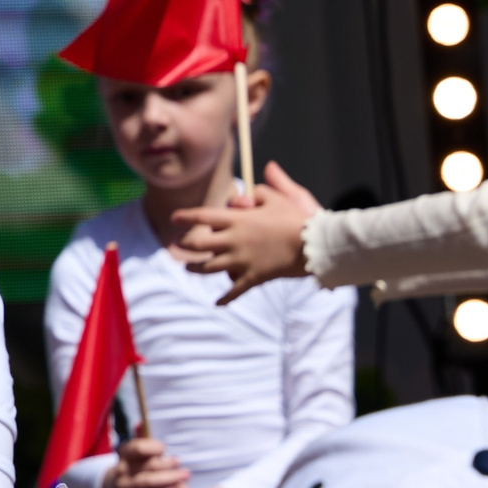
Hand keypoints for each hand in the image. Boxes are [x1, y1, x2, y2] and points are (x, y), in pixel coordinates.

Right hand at [100, 436, 190, 487]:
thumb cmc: (132, 465)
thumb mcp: (133, 453)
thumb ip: (141, 441)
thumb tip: (142, 423)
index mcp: (124, 454)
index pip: (135, 449)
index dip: (150, 447)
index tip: (164, 447)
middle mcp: (122, 469)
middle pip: (146, 467)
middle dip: (165, 465)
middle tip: (180, 462)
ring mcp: (124, 486)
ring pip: (148, 484)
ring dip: (168, 481)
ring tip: (184, 477)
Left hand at [175, 161, 320, 301]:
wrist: (313, 245)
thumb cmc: (296, 218)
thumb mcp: (278, 197)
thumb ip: (262, 189)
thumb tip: (254, 183)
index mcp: (237, 220)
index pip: (203, 216)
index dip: (186, 216)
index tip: (174, 218)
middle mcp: (234, 241)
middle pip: (199, 244)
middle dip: (186, 245)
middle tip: (179, 245)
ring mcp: (242, 261)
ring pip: (210, 268)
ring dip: (196, 269)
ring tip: (188, 268)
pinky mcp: (254, 277)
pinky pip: (235, 290)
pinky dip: (225, 298)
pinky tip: (217, 304)